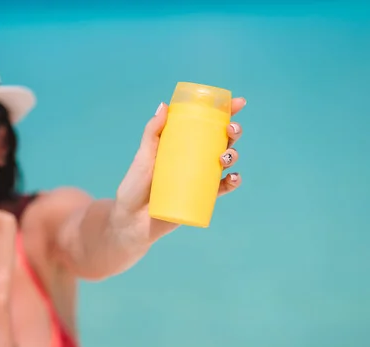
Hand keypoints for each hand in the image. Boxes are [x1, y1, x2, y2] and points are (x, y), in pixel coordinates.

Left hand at [114, 97, 246, 241]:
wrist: (131, 221)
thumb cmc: (134, 187)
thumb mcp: (143, 157)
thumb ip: (152, 133)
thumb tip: (164, 106)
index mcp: (181, 144)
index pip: (206, 124)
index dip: (225, 113)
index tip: (238, 103)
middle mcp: (193, 159)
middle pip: (220, 141)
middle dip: (233, 132)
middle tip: (231, 129)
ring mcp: (198, 178)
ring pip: (225, 162)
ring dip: (233, 155)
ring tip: (224, 157)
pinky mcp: (201, 198)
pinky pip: (222, 188)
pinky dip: (232, 182)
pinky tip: (232, 178)